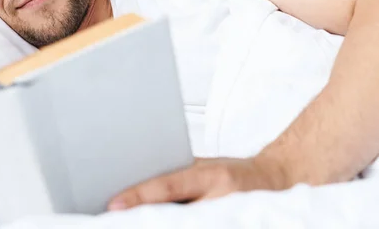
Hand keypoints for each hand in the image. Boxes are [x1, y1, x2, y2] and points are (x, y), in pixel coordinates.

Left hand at [107, 156, 287, 210]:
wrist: (274, 181)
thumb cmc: (234, 173)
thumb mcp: (203, 166)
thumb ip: (176, 176)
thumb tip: (138, 185)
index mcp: (212, 176)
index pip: (168, 186)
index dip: (139, 196)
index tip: (114, 204)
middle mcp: (222, 198)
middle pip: (177, 216)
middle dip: (147, 220)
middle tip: (120, 222)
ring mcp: (231, 214)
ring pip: (187, 225)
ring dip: (161, 225)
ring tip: (136, 223)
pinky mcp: (234, 222)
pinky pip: (196, 226)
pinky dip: (179, 226)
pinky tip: (161, 225)